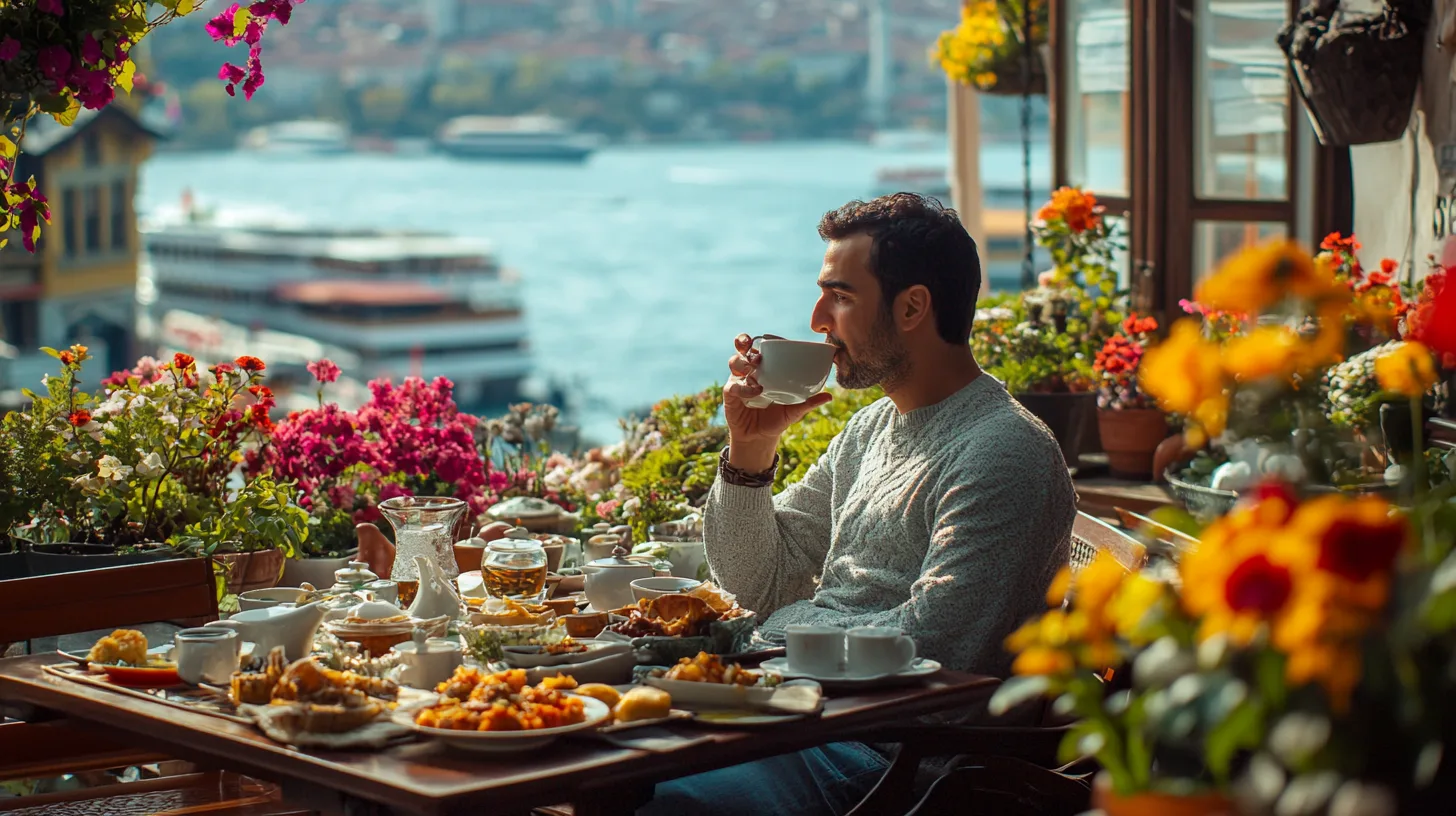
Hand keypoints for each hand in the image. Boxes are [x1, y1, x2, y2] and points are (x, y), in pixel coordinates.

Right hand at [722, 333, 831, 469]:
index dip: (759, 339)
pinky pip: (734, 386)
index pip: (759, 347)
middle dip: (744, 342)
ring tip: (754, 367)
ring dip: (742, 361)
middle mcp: (749, 371)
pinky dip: (745, 387)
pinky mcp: (730, 395)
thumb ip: (809, 402)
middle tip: (753, 346)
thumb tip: (830, 396)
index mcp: (764, 369)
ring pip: (734, 362)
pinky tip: (757, 391)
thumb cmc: (777, 419)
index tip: (767, 338)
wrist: (760, 438)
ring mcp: (738, 381)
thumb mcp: (794, 410)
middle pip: (741, 348)